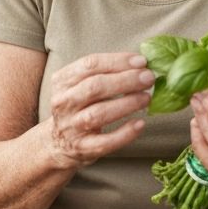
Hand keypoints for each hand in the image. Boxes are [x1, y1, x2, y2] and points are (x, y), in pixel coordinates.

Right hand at [48, 52, 150, 168]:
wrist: (59, 142)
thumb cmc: (78, 107)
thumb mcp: (80, 85)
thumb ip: (104, 72)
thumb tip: (140, 65)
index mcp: (62, 81)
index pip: (90, 65)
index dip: (118, 61)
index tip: (141, 61)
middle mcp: (63, 103)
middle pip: (94, 87)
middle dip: (125, 80)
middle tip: (148, 78)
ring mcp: (71, 127)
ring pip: (98, 114)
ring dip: (126, 104)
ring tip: (146, 98)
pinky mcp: (82, 148)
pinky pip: (105, 142)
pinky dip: (124, 133)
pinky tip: (140, 124)